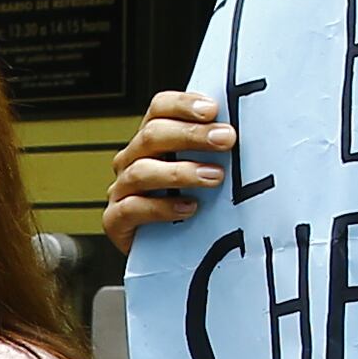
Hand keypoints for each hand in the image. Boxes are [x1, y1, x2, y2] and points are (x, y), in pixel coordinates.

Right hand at [103, 91, 232, 250]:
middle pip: (152, 135)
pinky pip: (131, 209)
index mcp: (151, 140)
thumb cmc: (193, 207)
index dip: (183, 105)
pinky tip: (189, 208)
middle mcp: (132, 160)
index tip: (213, 110)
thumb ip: (214, 150)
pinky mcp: (116, 220)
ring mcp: (121, 190)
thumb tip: (241, 130)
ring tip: (214, 177)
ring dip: (181, 171)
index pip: (159, 108)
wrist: (169, 254)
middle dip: (191, 135)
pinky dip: (161, 207)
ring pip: (141, 171)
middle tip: (226, 139)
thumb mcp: (204, 171)